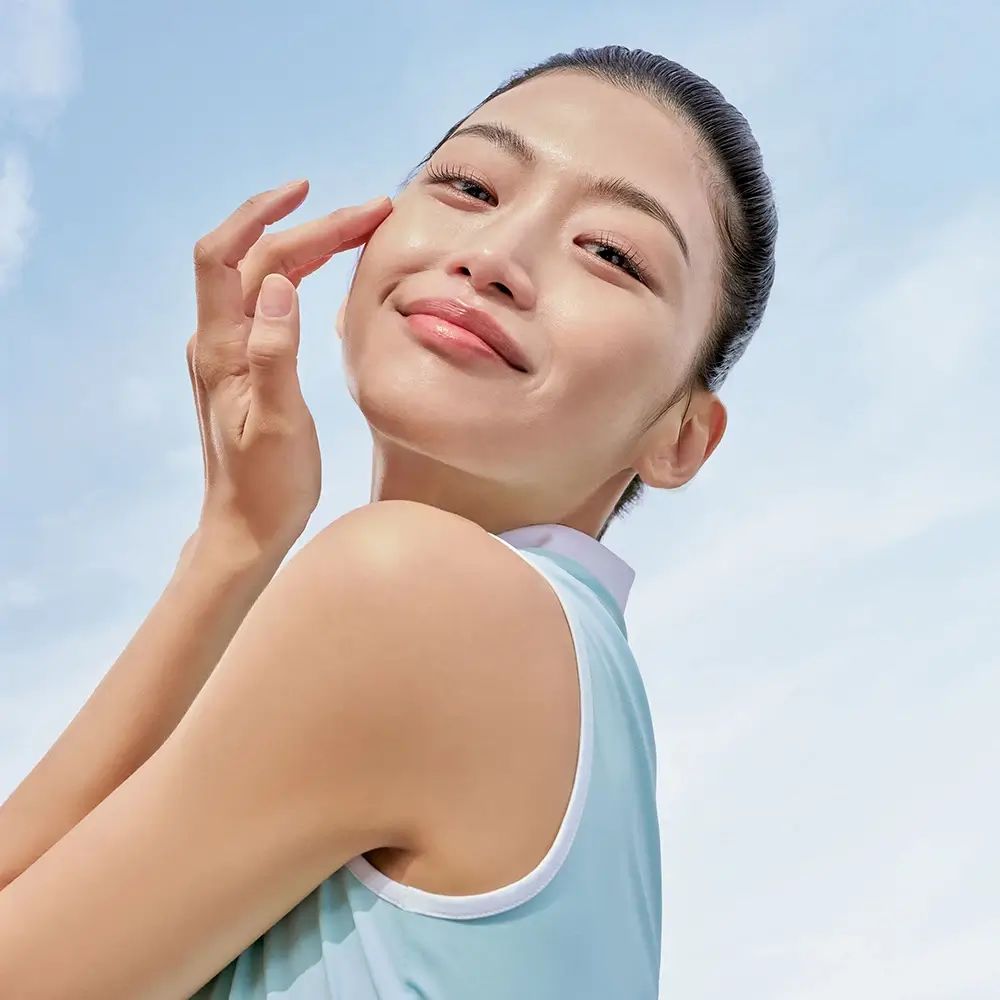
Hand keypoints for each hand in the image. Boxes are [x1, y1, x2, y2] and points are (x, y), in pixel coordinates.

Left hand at [186, 178, 391, 562]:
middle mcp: (216, 340)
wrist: (244, 528)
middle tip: (371, 212)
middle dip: (309, 228)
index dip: (260, 216)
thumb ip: (275, 354)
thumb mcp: (278, 425)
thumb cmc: (266, 487)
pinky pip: (269, 302)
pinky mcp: (245, 364)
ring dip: (308, 246)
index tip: (307, 191)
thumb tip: (280, 283)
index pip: (224, 257)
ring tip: (358, 229)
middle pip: (255, 260)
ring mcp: (229, 351)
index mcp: (220, 350)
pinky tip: (325, 269)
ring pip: (264, 277)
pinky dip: (300, 274)